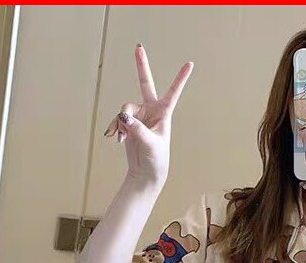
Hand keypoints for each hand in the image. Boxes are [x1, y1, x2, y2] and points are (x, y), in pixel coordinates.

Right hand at [104, 45, 192, 192]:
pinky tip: (115, 138)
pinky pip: (118, 118)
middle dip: (141, 66)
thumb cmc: (155, 160)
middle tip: (138, 47)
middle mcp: (152, 111)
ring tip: (122, 138)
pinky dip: (116, 128)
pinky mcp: (129, 123)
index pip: (173, 92)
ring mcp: (139, 116)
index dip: (180, 78)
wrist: (146, 173)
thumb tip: (123, 116)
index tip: (190, 64)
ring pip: (125, 108)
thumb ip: (137, 128)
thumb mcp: (149, 143)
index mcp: (164, 114)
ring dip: (121, 122)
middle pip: (145, 84)